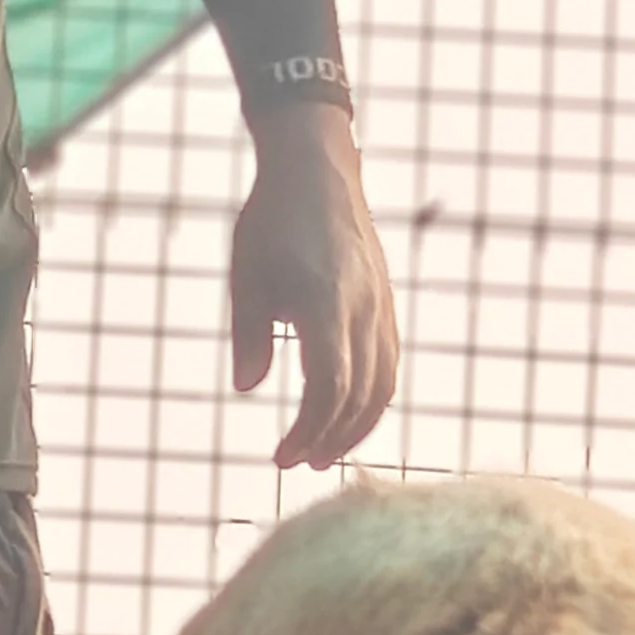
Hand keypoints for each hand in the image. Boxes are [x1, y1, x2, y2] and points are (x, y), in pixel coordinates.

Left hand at [229, 106, 396, 469]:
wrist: (318, 170)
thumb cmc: (271, 221)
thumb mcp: (246, 278)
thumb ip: (248, 336)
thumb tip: (247, 389)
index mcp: (326, 303)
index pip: (329, 386)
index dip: (308, 430)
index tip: (280, 457)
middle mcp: (363, 308)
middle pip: (361, 395)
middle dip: (331, 438)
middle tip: (299, 464)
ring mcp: (381, 305)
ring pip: (384, 383)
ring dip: (356, 425)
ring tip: (324, 452)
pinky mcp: (386, 301)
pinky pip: (389, 361)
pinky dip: (372, 397)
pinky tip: (346, 413)